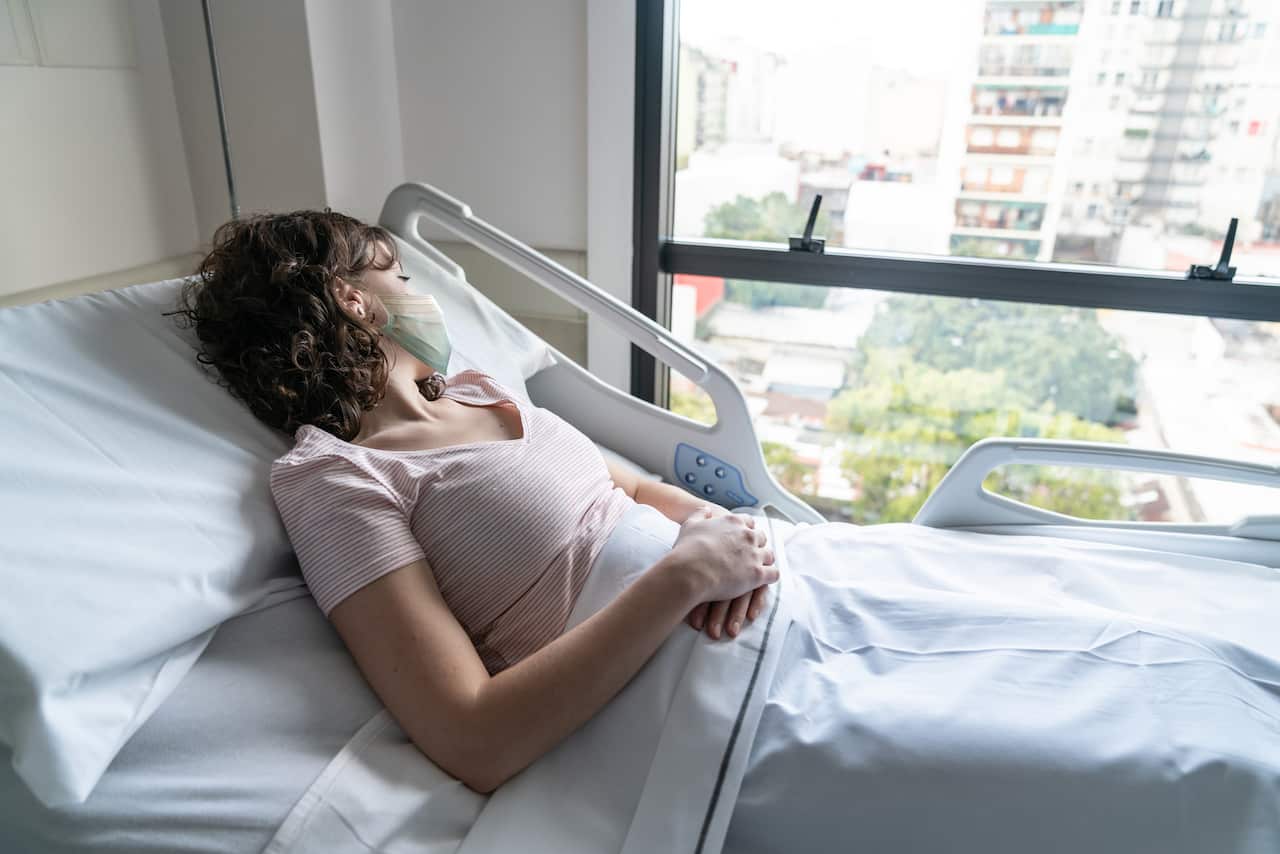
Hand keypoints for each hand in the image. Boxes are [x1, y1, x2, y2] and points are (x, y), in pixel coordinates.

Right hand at [669, 504, 775, 639]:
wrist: (690, 571)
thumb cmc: (688, 549)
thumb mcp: (690, 524)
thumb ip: (700, 514)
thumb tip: (706, 510)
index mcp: (733, 522)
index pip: (748, 522)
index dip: (746, 530)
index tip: (742, 538)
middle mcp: (747, 535)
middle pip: (761, 537)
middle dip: (757, 545)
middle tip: (750, 555)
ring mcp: (754, 554)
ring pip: (770, 555)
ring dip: (764, 561)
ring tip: (758, 568)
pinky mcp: (757, 574)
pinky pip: (773, 574)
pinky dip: (770, 576)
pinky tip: (763, 580)